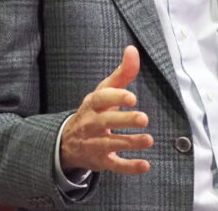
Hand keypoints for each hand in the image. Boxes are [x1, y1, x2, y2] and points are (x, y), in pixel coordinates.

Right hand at [60, 46, 153, 174]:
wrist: (69, 141)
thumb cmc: (95, 110)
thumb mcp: (105, 91)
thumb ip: (122, 73)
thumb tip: (132, 49)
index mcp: (93, 104)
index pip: (102, 98)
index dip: (116, 97)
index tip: (132, 98)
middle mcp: (92, 124)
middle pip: (106, 122)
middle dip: (124, 121)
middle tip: (143, 119)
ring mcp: (95, 144)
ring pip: (111, 144)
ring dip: (130, 143)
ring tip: (149, 140)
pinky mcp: (101, 161)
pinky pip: (114, 166)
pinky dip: (129, 167)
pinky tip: (145, 165)